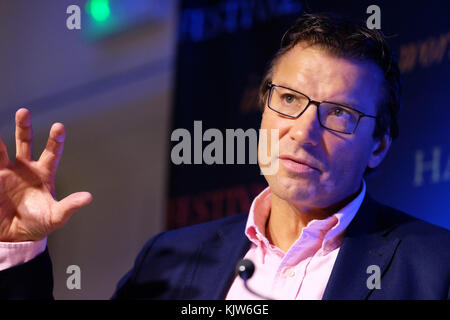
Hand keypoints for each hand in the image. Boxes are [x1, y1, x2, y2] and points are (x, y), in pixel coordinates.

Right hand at [0, 108, 91, 241]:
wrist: (15, 237)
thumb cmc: (39, 224)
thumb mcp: (56, 217)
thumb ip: (70, 206)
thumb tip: (88, 197)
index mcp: (44, 173)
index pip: (52, 152)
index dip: (55, 140)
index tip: (59, 127)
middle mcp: (25, 168)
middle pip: (24, 141)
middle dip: (24, 127)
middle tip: (24, 112)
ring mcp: (7, 172)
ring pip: (0, 150)